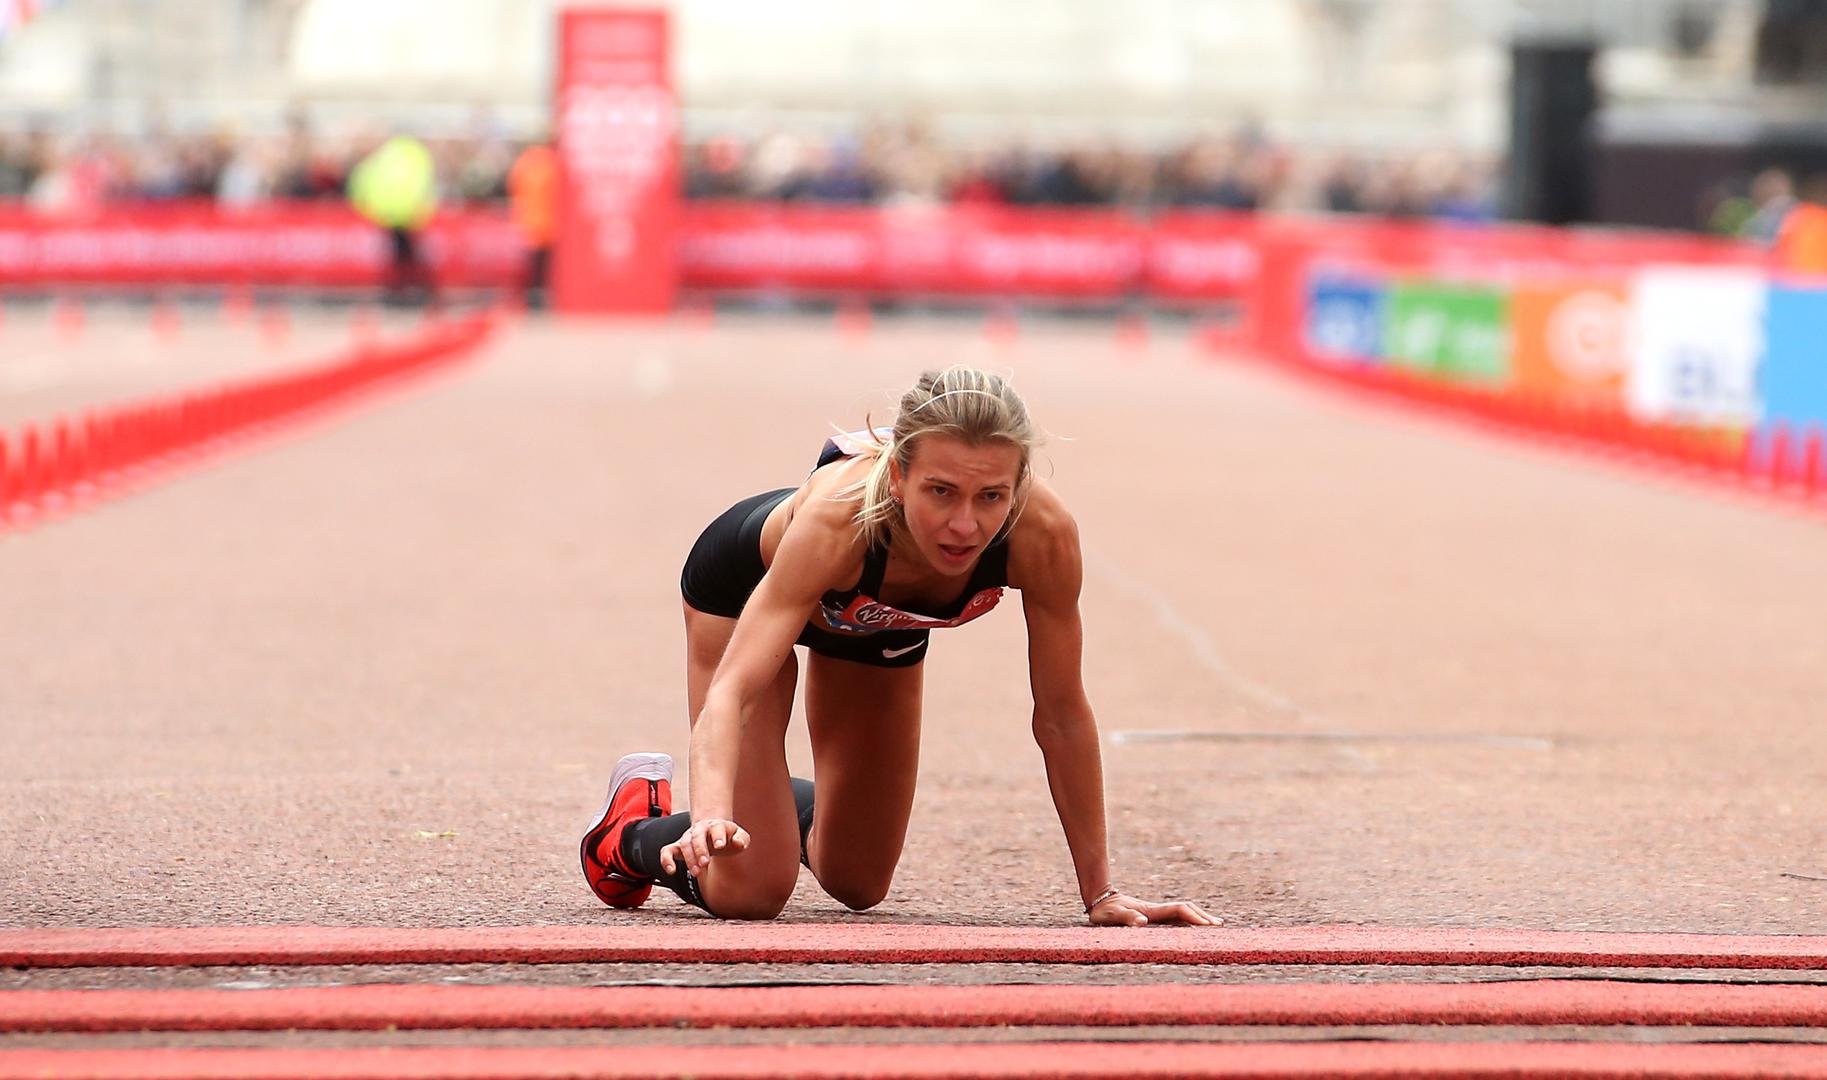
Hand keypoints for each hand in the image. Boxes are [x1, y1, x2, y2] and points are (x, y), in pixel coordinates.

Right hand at [659, 818, 749, 877]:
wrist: (712, 831)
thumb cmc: (728, 836)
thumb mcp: (739, 836)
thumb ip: (742, 839)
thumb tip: (738, 843)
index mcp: (716, 825)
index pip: (716, 828)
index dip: (718, 836)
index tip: (720, 846)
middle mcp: (700, 829)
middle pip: (697, 836)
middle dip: (700, 850)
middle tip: (705, 863)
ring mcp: (688, 837)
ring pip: (684, 844)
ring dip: (689, 858)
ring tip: (697, 872)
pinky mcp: (678, 846)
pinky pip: (667, 851)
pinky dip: (666, 860)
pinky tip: (671, 871)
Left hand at [1087, 892, 1218, 926]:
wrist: (1100, 900)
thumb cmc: (1105, 911)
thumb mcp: (1112, 916)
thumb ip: (1126, 918)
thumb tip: (1142, 923)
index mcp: (1151, 911)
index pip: (1178, 911)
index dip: (1193, 917)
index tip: (1207, 926)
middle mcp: (1158, 911)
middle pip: (1186, 909)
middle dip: (1202, 916)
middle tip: (1219, 926)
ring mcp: (1157, 913)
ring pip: (1183, 913)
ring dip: (1198, 918)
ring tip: (1214, 926)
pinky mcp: (1154, 917)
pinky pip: (1176, 918)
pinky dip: (1189, 922)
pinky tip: (1194, 929)